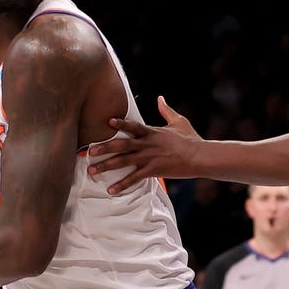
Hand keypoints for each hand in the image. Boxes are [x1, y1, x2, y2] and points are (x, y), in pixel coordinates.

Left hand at [86, 96, 202, 193]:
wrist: (200, 156)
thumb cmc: (191, 139)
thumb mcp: (179, 121)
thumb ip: (166, 110)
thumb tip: (160, 98)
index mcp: (152, 132)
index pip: (133, 126)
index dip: (120, 123)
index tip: (107, 121)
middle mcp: (147, 144)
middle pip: (121, 145)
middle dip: (104, 148)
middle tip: (89, 151)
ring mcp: (149, 158)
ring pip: (123, 161)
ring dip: (106, 166)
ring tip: (92, 170)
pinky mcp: (153, 171)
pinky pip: (134, 178)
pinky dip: (122, 185)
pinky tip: (111, 190)